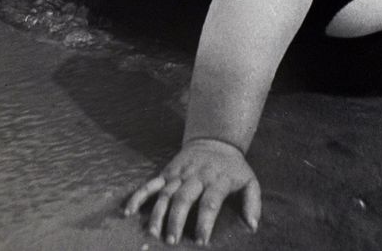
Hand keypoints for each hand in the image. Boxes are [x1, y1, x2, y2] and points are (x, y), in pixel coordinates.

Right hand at [124, 138, 260, 245]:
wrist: (216, 140)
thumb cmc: (233, 168)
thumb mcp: (249, 181)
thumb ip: (252, 202)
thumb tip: (252, 226)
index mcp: (218, 180)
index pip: (211, 202)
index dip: (205, 221)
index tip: (201, 240)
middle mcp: (197, 177)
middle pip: (184, 198)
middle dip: (177, 220)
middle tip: (172, 241)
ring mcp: (180, 174)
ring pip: (165, 193)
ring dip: (158, 213)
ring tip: (154, 233)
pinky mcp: (167, 172)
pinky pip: (150, 184)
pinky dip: (138, 196)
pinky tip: (128, 212)